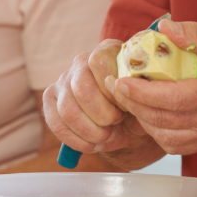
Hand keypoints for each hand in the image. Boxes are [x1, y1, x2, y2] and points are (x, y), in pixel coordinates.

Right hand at [43, 40, 160, 167]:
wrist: (127, 123)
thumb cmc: (137, 105)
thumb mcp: (146, 98)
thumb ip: (140, 94)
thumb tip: (129, 95)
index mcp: (107, 51)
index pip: (99, 61)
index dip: (111, 89)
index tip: (125, 107)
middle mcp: (81, 61)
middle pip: (82, 88)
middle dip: (102, 115)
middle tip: (116, 124)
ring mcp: (63, 80)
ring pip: (68, 110)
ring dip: (90, 131)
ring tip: (106, 137)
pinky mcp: (50, 99)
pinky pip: (56, 124)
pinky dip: (76, 141)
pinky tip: (91, 145)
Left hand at [111, 20, 196, 154]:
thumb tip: (164, 28)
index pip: (173, 100)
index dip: (142, 92)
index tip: (121, 80)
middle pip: (164, 122)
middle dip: (134, 105)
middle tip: (119, 85)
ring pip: (167, 139)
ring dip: (145, 120)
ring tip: (132, 97)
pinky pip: (178, 144)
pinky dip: (159, 130)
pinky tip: (151, 111)